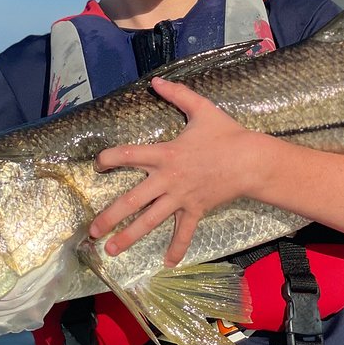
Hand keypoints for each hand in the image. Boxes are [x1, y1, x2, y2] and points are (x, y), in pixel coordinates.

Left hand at [89, 76, 260, 266]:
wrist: (251, 160)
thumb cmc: (226, 134)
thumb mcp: (202, 109)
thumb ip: (178, 95)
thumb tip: (156, 81)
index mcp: (165, 154)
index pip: (129, 155)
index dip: (109, 159)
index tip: (97, 165)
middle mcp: (168, 179)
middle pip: (132, 200)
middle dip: (110, 216)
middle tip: (92, 232)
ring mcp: (181, 197)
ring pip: (151, 220)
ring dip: (130, 237)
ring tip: (111, 250)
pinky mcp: (196, 209)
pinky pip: (184, 231)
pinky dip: (177, 247)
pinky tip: (167, 263)